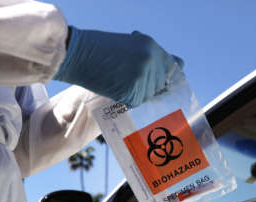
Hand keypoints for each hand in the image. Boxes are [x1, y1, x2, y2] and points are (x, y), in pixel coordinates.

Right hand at [54, 27, 182, 107]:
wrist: (78, 54)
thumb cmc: (100, 50)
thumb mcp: (130, 46)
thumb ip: (151, 57)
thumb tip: (178, 65)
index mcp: (152, 47)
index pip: (173, 68)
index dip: (166, 78)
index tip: (160, 85)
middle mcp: (151, 61)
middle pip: (160, 85)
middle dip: (147, 87)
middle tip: (127, 81)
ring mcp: (142, 76)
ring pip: (147, 96)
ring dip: (135, 94)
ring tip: (117, 81)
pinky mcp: (132, 91)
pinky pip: (135, 102)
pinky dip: (126, 100)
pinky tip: (114, 88)